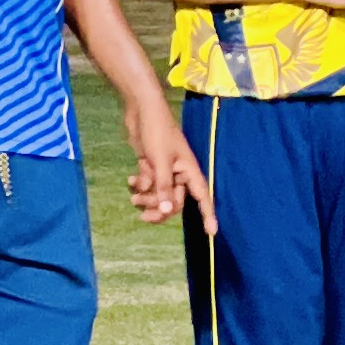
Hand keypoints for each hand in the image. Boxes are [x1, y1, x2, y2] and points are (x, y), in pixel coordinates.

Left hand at [123, 86, 214, 232]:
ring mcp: (165, 171)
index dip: (208, 215)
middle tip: (141, 212)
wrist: (141, 111)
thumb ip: (164, 188)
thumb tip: (168, 212)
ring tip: (133, 196)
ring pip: (159, 195)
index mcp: (189, 171)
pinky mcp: (152, 166)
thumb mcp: (160, 162)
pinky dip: (140, 184)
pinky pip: (149, 185)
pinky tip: (132, 178)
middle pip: (174, 202)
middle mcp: (179, 174)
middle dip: (158, 207)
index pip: (203, 197)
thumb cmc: (156, 133)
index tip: (212, 232)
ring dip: (146, 198)